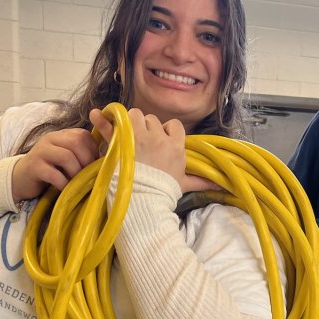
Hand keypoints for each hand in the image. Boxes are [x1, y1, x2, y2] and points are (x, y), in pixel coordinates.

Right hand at [11, 128, 98, 202]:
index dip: (93, 151)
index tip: (95, 166)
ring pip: (66, 156)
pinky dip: (64, 184)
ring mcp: (41, 152)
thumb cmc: (50, 169)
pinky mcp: (34, 167)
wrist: (20, 178)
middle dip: (87, 161)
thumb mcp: (67, 159)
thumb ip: (82, 155)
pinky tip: (66, 189)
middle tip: (88, 176)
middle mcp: (51, 139)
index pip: (84, 135)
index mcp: (62, 135)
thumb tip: (105, 160)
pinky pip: (54, 174)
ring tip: (77, 183)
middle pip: (76, 142)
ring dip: (76, 173)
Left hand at [90, 108, 216, 192]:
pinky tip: (96, 115)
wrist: (143, 202)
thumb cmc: (164, 193)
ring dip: (128, 124)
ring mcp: (138, 137)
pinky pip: (109, 124)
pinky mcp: (120, 141)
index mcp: (175, 146)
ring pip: (133, 116)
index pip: (172, 125)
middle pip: (151, 119)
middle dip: (145, 128)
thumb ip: (201, 181)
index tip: (160, 141)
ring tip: (125, 137)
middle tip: (139, 144)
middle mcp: (158, 137)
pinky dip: (101, 119)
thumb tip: (222, 186)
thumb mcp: (184, 185)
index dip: (165, 131)